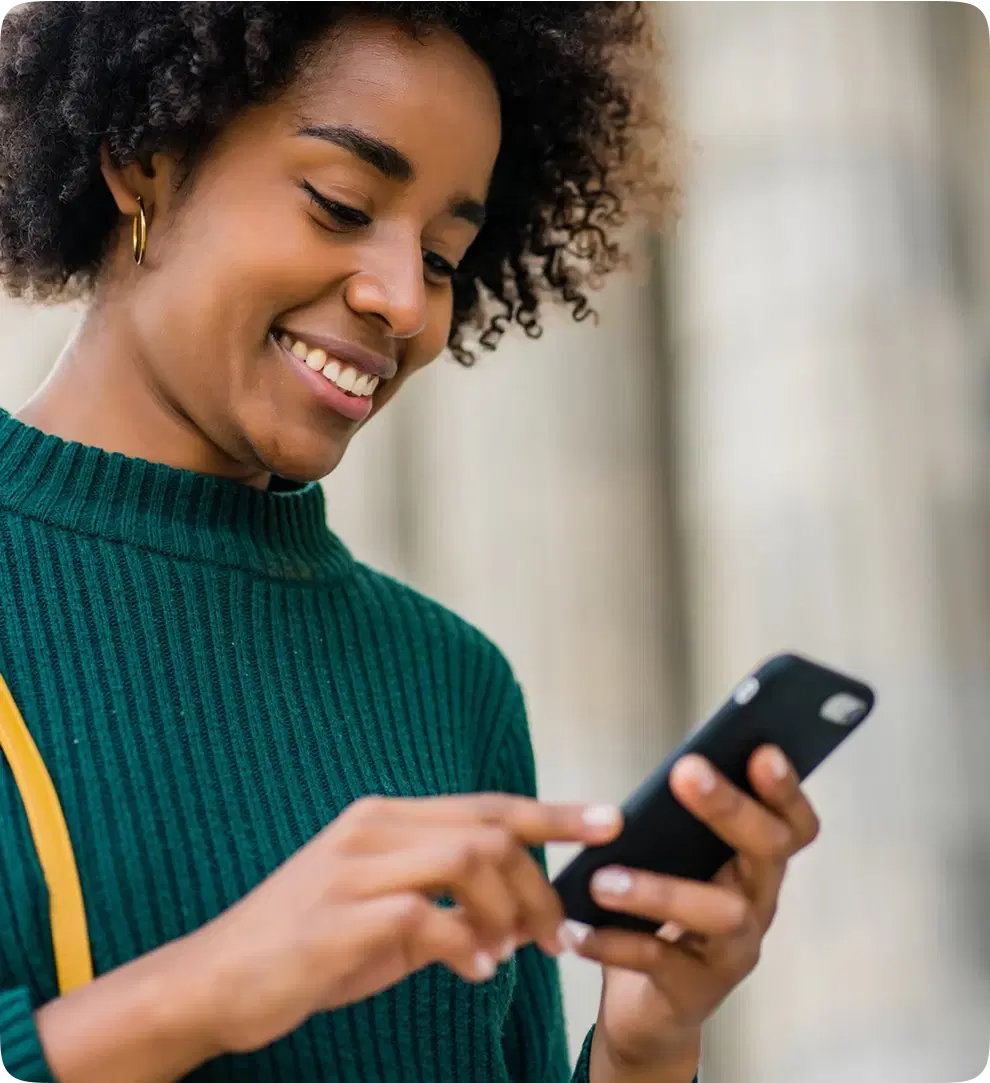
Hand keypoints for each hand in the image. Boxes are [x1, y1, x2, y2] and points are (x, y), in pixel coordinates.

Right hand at [190, 792, 621, 1055]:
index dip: (553, 812)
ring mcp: (353, 869)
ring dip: (507, 912)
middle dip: (539, 883)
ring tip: (512, 953)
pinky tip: (473, 971)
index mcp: (385, 818)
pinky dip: (467, 945)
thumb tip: (507, 921)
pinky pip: (429, 918)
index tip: (608, 822)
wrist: (214, 981)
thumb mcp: (381, 913)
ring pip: (468, 861)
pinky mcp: (340, 917)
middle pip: (489, 830)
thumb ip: (441, 901)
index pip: (486, 804)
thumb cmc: (305, 946)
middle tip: (555, 935)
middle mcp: (372, 828)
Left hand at [573, 746, 819, 1079]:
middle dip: (730, 808)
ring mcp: (734, 950)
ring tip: (604, 878)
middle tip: (685, 772)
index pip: (793, 823)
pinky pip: (661, 963)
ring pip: (721, 913)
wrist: (649, 1004)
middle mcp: (758, 903)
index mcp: (755, 863)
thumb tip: (673, 768)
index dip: (786, 789)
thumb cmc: (662, 912)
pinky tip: (576, 930)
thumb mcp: (671, 858)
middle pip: (768, 851)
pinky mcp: (697, 990)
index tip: (762, 749)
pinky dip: (615, 944)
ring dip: (663, 890)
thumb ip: (676, 819)